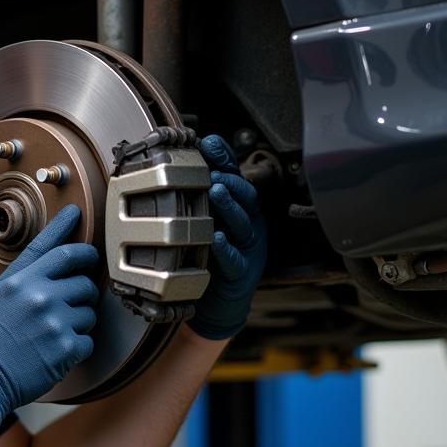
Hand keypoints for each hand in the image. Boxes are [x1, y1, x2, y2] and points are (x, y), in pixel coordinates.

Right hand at [0, 204, 98, 429]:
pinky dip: (77, 347)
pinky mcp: (65, 347)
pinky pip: (88, 340)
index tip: (77, 215)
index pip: (53, 247)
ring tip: (55, 332)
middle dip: (83, 290)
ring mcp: (55, 321)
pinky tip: (56, 350)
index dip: (68, 228)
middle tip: (71, 302)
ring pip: (89, 311)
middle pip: (83, 280)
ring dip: (79, 321)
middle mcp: (39, 296)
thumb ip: (22, 279)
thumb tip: (47, 268)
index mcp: (20, 280)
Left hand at [187, 135, 266, 340]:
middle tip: (212, 170)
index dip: (225, 160)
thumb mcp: (211, 217)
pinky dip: (226, 249)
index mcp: (242, 208)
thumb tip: (197, 150)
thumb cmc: (212, 255)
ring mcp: (247, 249)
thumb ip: (207, 187)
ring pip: (242, 225)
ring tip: (215, 190)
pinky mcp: (241, 274)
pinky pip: (234, 260)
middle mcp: (249, 225)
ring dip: (229, 206)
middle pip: (246, 198)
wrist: (217, 302)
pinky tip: (216, 237)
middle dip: (230, 181)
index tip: (209, 144)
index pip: (236, 178)